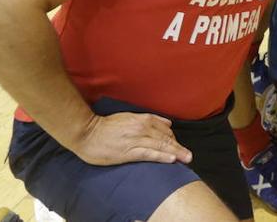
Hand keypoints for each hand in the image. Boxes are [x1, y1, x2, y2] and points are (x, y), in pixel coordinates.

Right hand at [70, 112, 191, 165]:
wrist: (87, 132)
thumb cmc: (106, 126)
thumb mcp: (130, 117)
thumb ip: (149, 120)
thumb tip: (167, 124)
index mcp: (143, 119)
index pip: (165, 130)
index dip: (173, 139)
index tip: (178, 147)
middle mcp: (143, 128)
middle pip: (165, 139)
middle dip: (178, 147)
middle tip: (189, 156)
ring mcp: (136, 140)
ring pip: (161, 146)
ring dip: (175, 152)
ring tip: (186, 158)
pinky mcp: (129, 152)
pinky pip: (149, 154)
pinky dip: (161, 156)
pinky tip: (171, 159)